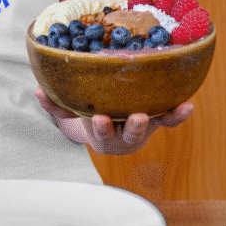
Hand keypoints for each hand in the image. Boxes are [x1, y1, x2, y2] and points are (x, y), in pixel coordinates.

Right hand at [35, 88, 192, 155]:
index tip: (98, 118)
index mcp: (104, 134)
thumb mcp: (69, 113)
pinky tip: (188, 104)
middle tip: (136, 117)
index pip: (102, 133)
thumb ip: (54, 105)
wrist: (111, 128)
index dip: (101, 128)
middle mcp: (125, 134)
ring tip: (162, 109)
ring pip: (153, 126)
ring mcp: (144, 126)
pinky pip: (170, 118)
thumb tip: (38, 90)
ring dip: (159, 119)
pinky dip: (179, 113)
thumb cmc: (87, 115)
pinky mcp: (158, 116)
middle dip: (133, 127)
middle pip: (131, 134)